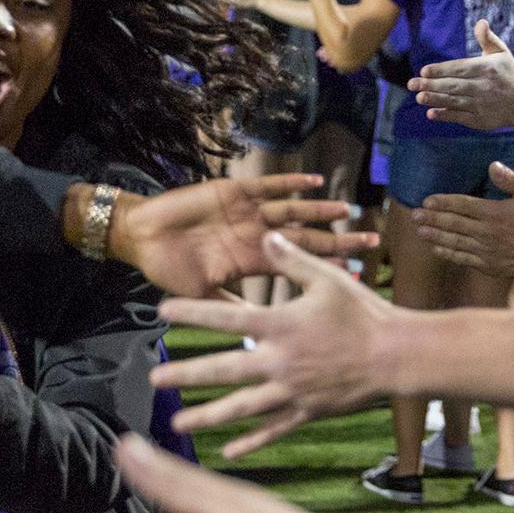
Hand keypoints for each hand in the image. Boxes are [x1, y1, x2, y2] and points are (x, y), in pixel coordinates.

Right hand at [113, 174, 377, 298]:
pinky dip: (291, 183)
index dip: (325, 268)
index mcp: (253, 260)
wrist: (142, 238)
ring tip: (347, 209)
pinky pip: (268, 185)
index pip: (299, 265)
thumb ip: (232, 306)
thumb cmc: (170, 268)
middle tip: (371, 241)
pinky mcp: (234, 191)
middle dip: (337, 240)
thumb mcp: (204, 294)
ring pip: (293, 210)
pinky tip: (314, 181)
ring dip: (319, 210)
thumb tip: (258, 331)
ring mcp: (248, 212)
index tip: (358, 273)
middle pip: (306, 237)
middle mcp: (257, 234)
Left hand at [149, 234, 398, 457]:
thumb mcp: (327, 279)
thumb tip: (265, 235)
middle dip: (186, 374)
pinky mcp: (306, 411)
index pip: (225, 316)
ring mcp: (291, 390)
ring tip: (176, 423)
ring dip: (206, 416)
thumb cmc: (364, 314)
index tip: (161, 311)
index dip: (192, 312)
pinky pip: (272, 429)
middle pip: (223, 369)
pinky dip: (249, 441)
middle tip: (154, 379)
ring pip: (240, 407)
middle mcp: (279, 360)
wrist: (397, 356)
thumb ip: (291, 260)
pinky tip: (227, 451)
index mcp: (280, 325)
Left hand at [408, 21, 513, 130]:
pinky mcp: (481, 120)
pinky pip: (461, 118)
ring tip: (419, 97)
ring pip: (456, 102)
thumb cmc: (508, 73)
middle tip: (411, 84)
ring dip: (436, 100)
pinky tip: (431, 113)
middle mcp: (484, 87)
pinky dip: (446, 115)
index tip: (423, 71)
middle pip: (454, 85)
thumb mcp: (501, 53)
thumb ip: (488, 39)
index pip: (460, 68)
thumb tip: (480, 22)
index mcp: (487, 68)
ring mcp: (483, 105)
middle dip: (432, 85)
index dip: (441, 70)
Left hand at [410, 162, 513, 279]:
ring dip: (435, 235)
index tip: (426, 201)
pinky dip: (448, 252)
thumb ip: (510, 180)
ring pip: (455, 242)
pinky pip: (463, 258)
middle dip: (432, 219)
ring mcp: (487, 251)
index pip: (462, 205)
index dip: (443, 202)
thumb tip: (492, 165)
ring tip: (419, 230)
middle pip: (454, 224)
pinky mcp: (489, 266)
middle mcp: (488, 233)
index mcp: (495, 213)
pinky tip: (436, 247)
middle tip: (413, 214)